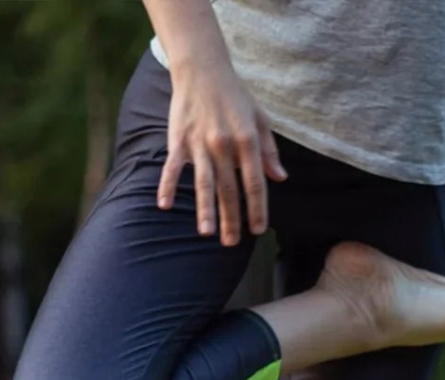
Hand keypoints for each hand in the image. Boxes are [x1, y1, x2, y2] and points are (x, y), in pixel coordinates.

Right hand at [158, 59, 285, 244]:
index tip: (258, 230)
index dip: (257, 209)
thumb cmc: (236, 96)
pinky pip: (171, 167)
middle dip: (232, 219)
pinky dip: (166, 186)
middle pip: (229, 190)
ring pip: (203, 183)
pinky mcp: (178, 139)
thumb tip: (280, 178)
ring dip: (205, 210)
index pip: (255, 184)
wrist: (202, 69)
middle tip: (231, 244)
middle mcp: (223, 145)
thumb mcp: (260, 120)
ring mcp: (199, 143)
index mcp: (247, 141)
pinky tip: (164, 206)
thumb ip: (269, 151)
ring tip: (208, 234)